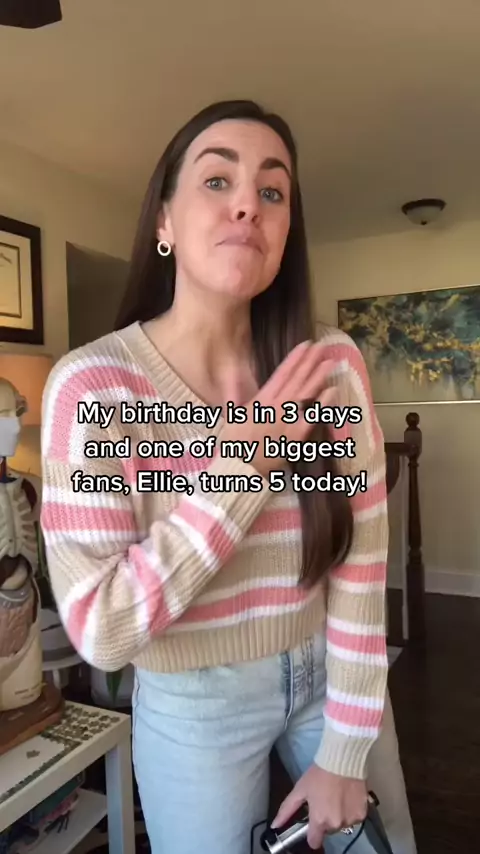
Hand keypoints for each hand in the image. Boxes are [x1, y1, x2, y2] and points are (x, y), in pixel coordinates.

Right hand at [219, 341, 335, 478]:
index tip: (305, 345)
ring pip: (306, 394)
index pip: (281, 374)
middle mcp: (277, 406)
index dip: (295, 358)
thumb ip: (233, 393)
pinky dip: (323, 403)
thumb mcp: (230, 415)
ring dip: (319, 376)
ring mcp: (288, 419)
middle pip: (297, 380)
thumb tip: (231, 374)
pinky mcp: (297, 435)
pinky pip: (313, 417)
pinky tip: (332, 390)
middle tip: (323, 347)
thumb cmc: (234, 444)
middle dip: (310, 362)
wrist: (241, 467)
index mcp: (261, 400)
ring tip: (331, 362)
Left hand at [271, 765, 367, 849]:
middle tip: (325, 801)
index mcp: (319, 820)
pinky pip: (355, 818)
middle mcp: (336, 824)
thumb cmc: (318, 774)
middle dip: (326, 819)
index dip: (312, 833)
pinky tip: (348, 796)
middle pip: (328, 830)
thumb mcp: (300, 789)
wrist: (343, 760)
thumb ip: (287, 810)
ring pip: (342, 824)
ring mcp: (351, 820)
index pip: (314, 842)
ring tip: (338, 796)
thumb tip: (274, 825)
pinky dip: (351, 810)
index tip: (312, 823)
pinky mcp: (363, 813)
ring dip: (339, 815)